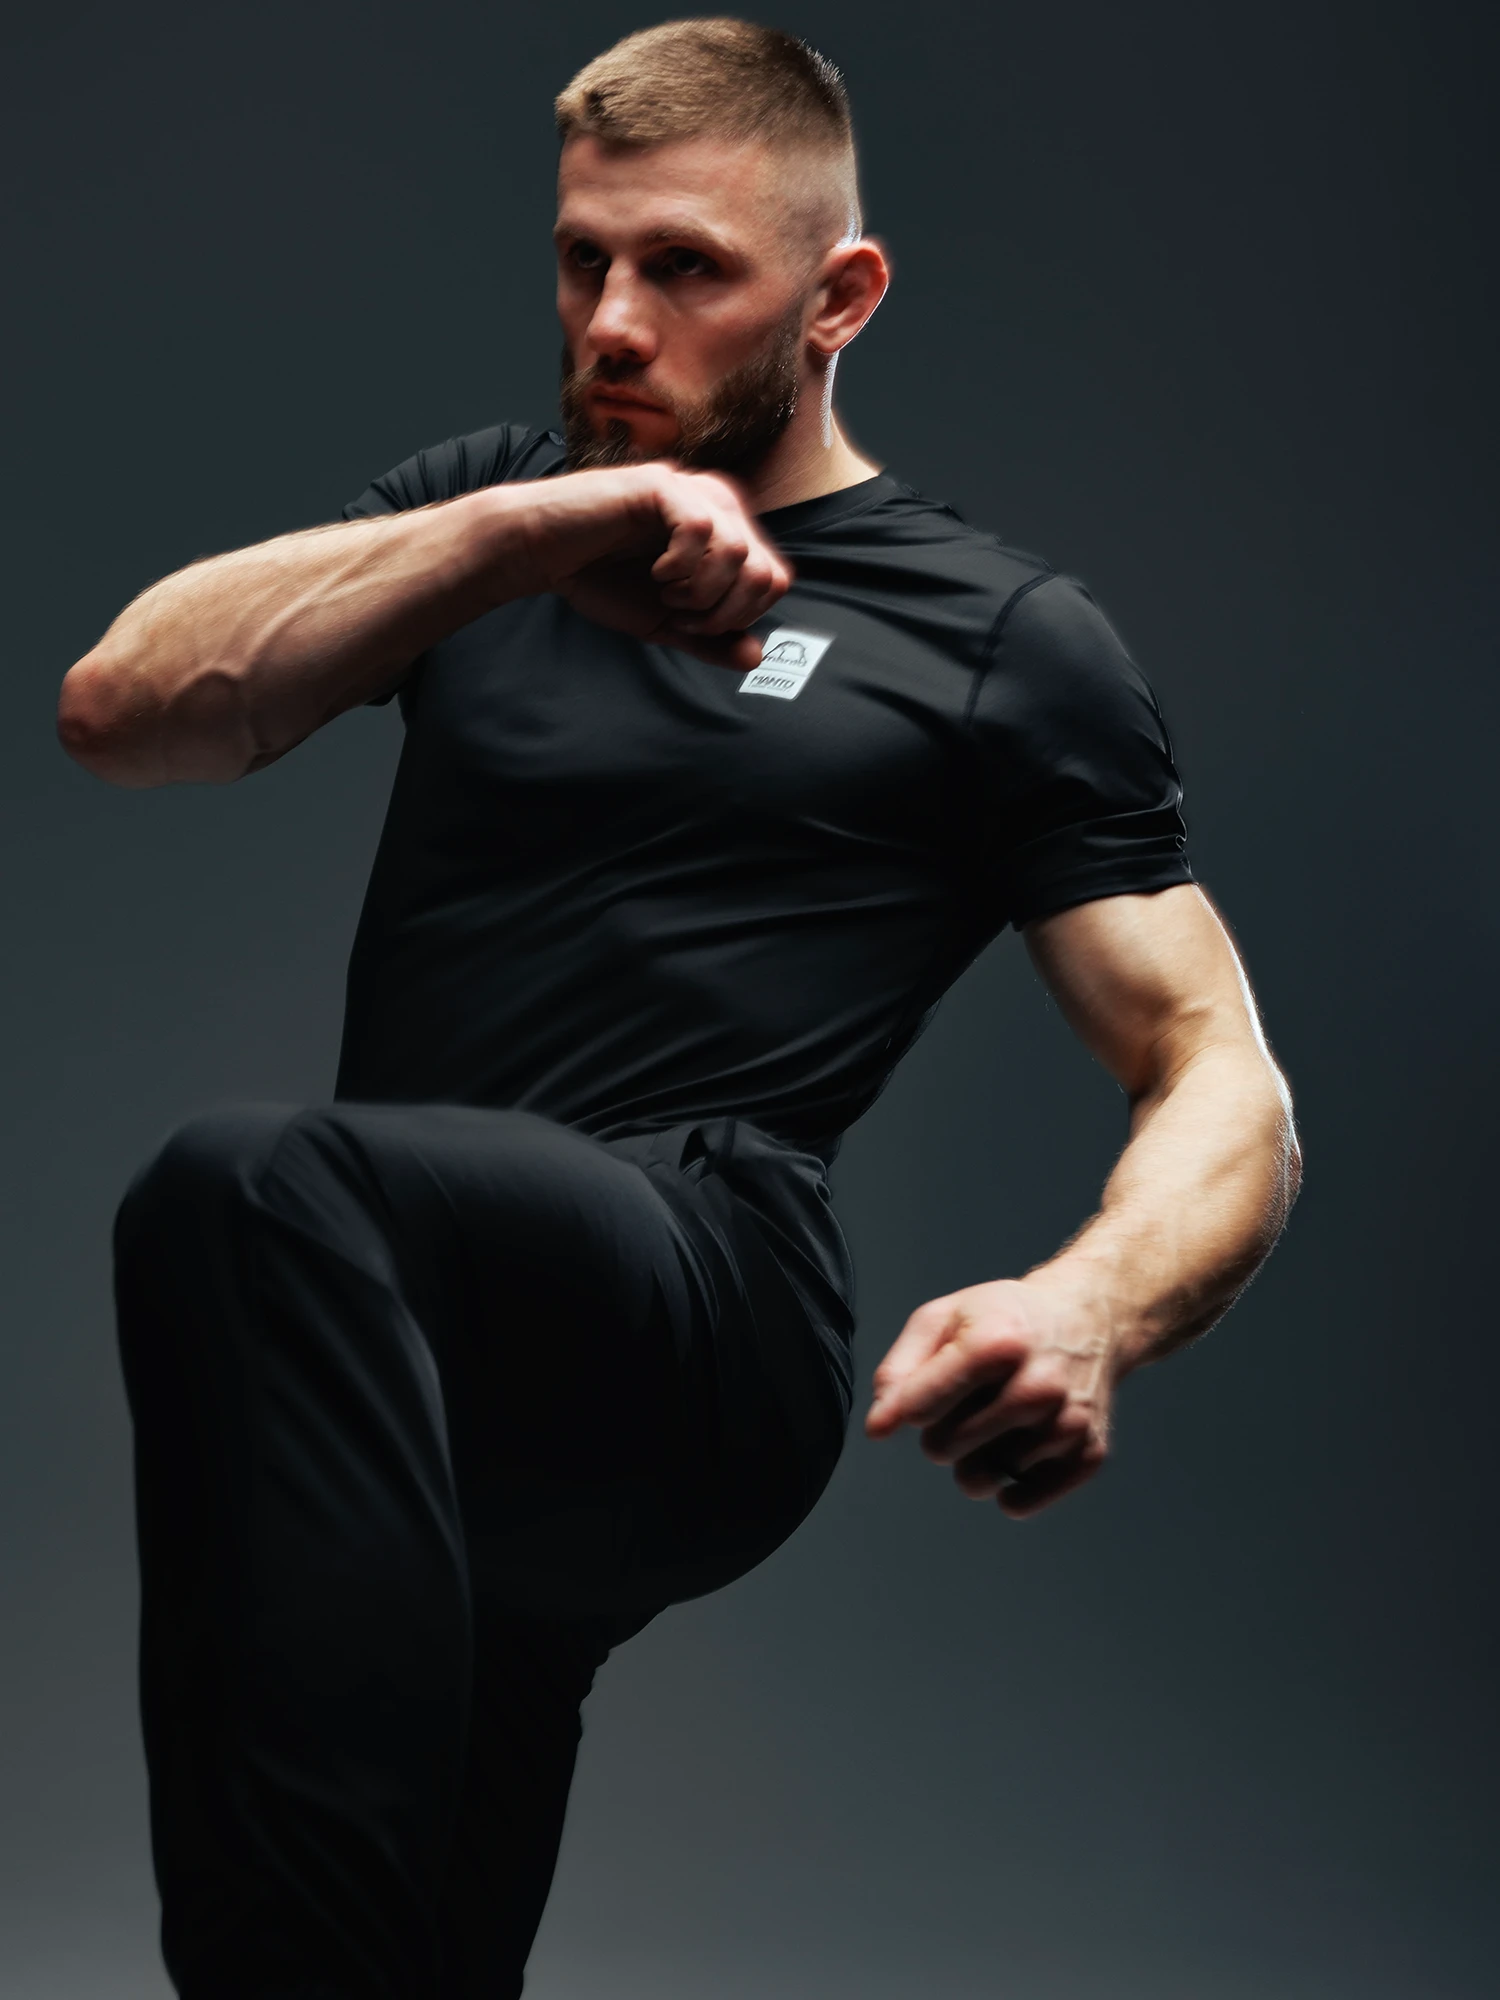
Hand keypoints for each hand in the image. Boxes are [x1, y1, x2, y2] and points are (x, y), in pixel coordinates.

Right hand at [534, 462, 793, 670]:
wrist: (544, 553)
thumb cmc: (602, 579)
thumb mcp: (665, 623)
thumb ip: (710, 640)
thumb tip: (755, 658)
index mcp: (728, 533)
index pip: (775, 580)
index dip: (741, 617)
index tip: (694, 625)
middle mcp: (719, 506)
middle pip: (765, 571)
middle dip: (724, 611)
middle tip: (681, 612)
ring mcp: (692, 491)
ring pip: (739, 551)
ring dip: (701, 590)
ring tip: (666, 591)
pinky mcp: (661, 485)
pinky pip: (701, 528)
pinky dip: (681, 565)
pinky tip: (657, 572)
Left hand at [864, 1275, 1119, 1516]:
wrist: (1088, 1318)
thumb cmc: (1006, 1318)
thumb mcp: (942, 1319)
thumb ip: (900, 1369)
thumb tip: (879, 1427)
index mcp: (997, 1344)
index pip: (919, 1408)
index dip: (908, 1406)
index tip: (917, 1397)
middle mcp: (1037, 1387)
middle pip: (943, 1448)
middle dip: (941, 1430)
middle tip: (968, 1401)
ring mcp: (1067, 1424)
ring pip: (979, 1479)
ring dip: (976, 1458)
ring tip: (996, 1420)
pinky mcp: (1088, 1455)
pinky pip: (1020, 1502)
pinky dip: (1009, 1486)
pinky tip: (1018, 1447)